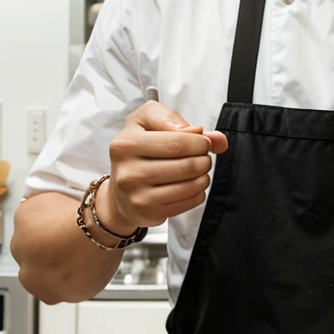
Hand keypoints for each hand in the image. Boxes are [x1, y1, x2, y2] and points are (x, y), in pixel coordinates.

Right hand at [97, 101, 227, 232]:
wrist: (120, 192)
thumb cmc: (137, 151)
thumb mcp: (146, 122)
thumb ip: (176, 120)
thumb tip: (214, 138)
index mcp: (127, 144)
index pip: (178, 142)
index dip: (200, 141)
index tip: (203, 142)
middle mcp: (129, 171)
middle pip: (187, 165)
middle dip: (204, 160)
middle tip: (202, 158)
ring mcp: (138, 195)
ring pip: (191, 185)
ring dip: (204, 176)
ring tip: (198, 171)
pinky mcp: (150, 213)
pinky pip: (189, 201)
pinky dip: (198, 192)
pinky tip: (190, 186)